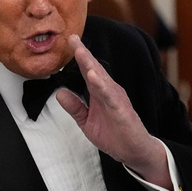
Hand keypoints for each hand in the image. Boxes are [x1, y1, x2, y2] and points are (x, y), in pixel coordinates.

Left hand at [56, 34, 171, 189]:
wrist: (132, 152)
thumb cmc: (114, 135)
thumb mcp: (87, 122)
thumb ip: (75, 107)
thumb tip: (59, 93)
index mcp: (100, 93)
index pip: (88, 71)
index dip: (79, 57)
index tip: (69, 41)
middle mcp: (109, 91)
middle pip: (95, 69)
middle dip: (84, 54)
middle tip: (73, 38)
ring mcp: (116, 99)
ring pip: (102, 79)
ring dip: (91, 65)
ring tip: (80, 52)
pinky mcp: (121, 110)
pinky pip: (110, 96)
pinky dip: (101, 85)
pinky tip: (93, 76)